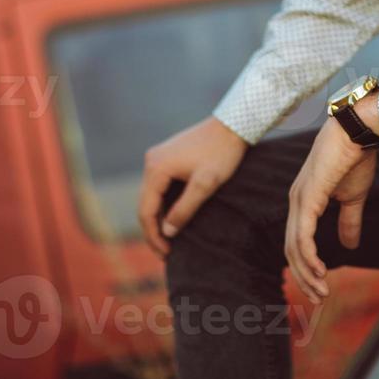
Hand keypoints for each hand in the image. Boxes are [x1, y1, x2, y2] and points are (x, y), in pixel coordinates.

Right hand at [138, 115, 248, 256]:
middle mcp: (151, 161)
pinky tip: (173, 217)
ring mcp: (158, 157)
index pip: (146, 210)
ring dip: (159, 218)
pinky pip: (160, 186)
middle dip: (154, 230)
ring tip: (170, 239)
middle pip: (145, 204)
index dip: (153, 235)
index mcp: (156, 168)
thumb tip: (167, 232)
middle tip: (167, 252)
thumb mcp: (206, 184)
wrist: (233, 125)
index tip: (166, 254)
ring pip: (152, 196)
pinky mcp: (167, 157)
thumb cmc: (222, 153)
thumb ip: (185, 209)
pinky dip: (164, 204)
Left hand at [284, 98, 378, 303]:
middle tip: (319, 297)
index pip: (297, 241)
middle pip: (291, 249)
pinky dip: (308, 257)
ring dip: (307, 273)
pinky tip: (319, 271)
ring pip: (294, 247)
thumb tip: (349, 247)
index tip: (321, 286)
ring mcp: (299, 200)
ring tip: (321, 291)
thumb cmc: (355, 157)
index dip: (307, 266)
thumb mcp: (353, 197)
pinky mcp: (307, 198)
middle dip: (304, 276)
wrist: (358, 131)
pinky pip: (301, 235)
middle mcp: (296, 201)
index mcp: (304, 201)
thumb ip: (349, 221)